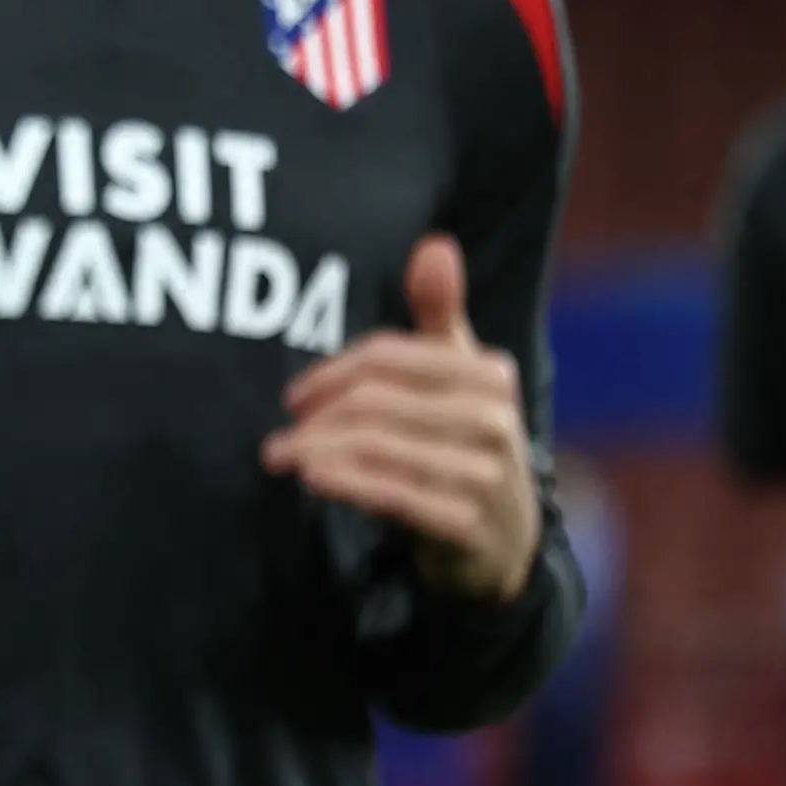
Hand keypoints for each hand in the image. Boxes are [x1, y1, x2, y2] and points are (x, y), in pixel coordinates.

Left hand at [263, 232, 541, 602]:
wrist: (504, 541)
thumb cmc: (464, 441)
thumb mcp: (458, 375)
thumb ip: (440, 312)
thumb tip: (435, 244)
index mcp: (490, 375)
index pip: (387, 356)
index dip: (331, 372)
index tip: (296, 396)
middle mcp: (494, 420)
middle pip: (375, 401)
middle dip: (318, 415)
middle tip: (281, 433)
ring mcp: (484, 474)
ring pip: (377, 446)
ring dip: (316, 450)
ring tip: (281, 456)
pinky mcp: (466, 523)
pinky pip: (392, 495)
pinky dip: (345, 482)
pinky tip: (313, 478)